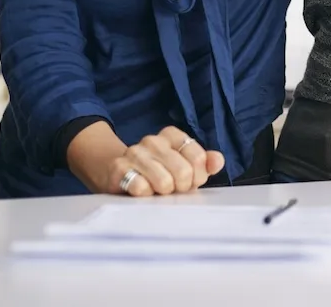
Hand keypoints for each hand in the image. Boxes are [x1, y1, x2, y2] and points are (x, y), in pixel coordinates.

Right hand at [67, 123, 224, 196]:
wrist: (112, 171)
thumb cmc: (154, 171)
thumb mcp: (181, 164)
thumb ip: (204, 163)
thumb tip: (217, 161)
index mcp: (171, 135)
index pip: (199, 157)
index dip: (198, 176)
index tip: (190, 181)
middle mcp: (153, 140)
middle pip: (184, 171)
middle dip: (181, 187)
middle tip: (172, 189)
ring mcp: (135, 153)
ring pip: (164, 182)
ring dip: (162, 193)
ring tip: (155, 190)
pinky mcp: (119, 169)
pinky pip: (141, 188)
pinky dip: (144, 195)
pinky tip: (140, 191)